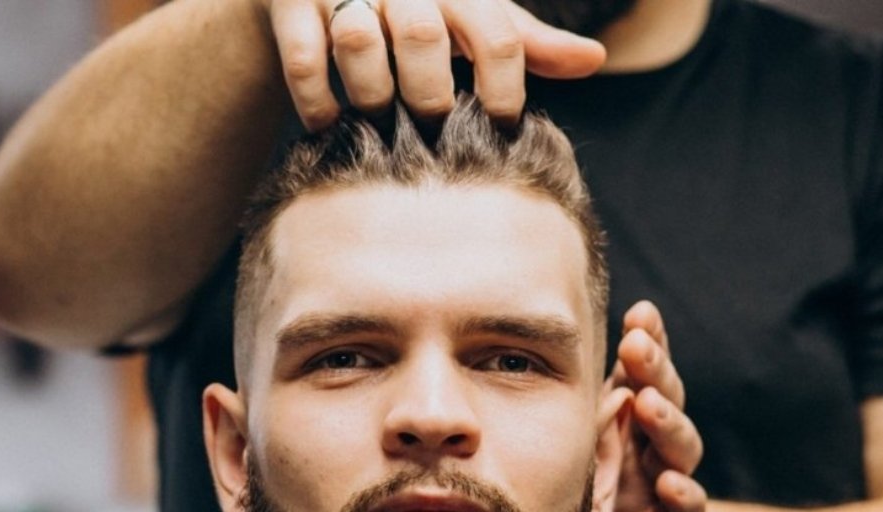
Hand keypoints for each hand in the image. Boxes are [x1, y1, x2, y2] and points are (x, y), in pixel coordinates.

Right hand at [262, 0, 606, 130]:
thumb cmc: (415, 11)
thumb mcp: (473, 19)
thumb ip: (527, 42)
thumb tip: (594, 60)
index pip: (497, 31)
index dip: (504, 86)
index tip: (500, 128)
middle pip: (424, 36)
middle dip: (428, 94)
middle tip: (427, 129)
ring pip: (359, 42)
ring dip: (369, 96)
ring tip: (375, 124)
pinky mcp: (288, 1)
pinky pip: (303, 59)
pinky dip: (316, 101)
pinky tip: (326, 125)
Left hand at [586, 300, 708, 511]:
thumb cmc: (593, 483)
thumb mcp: (577, 440)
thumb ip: (571, 404)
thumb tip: (522, 349)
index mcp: (631, 412)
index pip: (643, 370)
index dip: (649, 341)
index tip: (639, 312)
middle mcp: (655, 439)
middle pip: (665, 396)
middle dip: (654, 369)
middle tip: (637, 346)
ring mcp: (666, 478)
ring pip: (682, 446)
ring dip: (667, 423)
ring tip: (649, 405)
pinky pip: (686, 507)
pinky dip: (683, 494)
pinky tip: (671, 482)